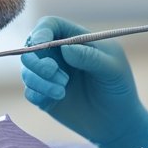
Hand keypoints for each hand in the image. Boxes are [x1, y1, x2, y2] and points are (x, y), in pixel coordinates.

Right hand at [19, 16, 147, 147]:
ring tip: (62, 91)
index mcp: (75, 40)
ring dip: (40, 80)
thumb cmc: (119, 89)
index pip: (50, 25)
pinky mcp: (45, 96)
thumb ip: (91, 57)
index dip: (41, 31)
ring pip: (28, 71)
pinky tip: (56, 99)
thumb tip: (65, 47)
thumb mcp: (113, 70)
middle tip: (53, 72)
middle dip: (36, 60)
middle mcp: (59, 55)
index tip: (41, 44)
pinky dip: (38, 94)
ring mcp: (50, 76)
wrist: (117, 122)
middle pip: (31, 47)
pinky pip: (30, 92)